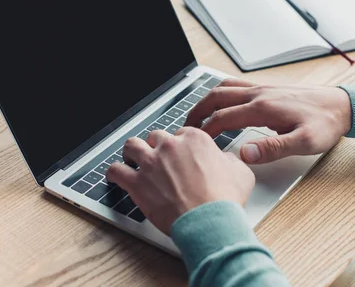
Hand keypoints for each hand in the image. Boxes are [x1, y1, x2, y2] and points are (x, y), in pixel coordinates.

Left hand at [106, 127, 254, 234]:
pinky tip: (115, 176)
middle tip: (157, 158)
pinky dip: (113, 173)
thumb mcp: (240, 172)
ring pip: (132, 146)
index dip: (179, 145)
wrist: (209, 221)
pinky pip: (115, 170)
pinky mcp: (137, 183)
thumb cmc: (224, 200)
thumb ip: (231, 160)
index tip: (178, 153)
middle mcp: (170, 146)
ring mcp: (151, 163)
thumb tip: (227, 160)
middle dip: (155, 146)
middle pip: (155, 137)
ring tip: (131, 159)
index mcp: (194, 139)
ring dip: (131, 152)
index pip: (181, 133)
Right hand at [185, 79, 351, 163]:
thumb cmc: (325, 125)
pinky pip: (235, 84)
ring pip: (224, 87)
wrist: (343, 105)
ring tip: (197, 114)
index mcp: (263, 108)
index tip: (196, 142)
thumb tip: (245, 154)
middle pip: (216, 97)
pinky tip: (221, 101)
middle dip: (197, 111)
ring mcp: (262, 87)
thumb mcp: (303, 143)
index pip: (223, 118)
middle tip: (186, 126)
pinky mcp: (268, 87)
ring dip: (206, 100)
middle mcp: (259, 93)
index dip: (205, 130)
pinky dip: (220, 91)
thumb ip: (273, 149)